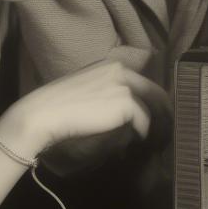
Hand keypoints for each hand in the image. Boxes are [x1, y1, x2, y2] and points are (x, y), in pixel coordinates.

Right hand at [0, 61, 171, 159]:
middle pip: (156, 92)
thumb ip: (105, 94)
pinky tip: (139, 143)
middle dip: (163, 112)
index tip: (154, 117)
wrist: (42, 114)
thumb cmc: (55, 106)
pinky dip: (143, 134)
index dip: (152, 101)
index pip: (142, 82)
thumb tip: (123, 112)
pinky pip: (144, 123)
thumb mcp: (84, 91)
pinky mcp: (126, 104)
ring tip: (156, 140)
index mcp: (110, 65)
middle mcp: (120, 71)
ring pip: (153, 108)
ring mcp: (124, 86)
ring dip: (156, 125)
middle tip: (164, 131)